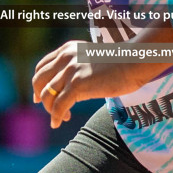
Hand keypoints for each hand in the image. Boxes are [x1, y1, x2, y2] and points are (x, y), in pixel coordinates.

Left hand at [32, 26, 172, 127]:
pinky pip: (59, 105)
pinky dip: (56, 116)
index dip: (38, 83)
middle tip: (45, 107)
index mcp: (68, 49)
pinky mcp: (77, 85)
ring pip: (48, 95)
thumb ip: (78, 66)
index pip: (42, 66)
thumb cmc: (119, 63)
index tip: (39, 95)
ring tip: (61, 117)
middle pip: (39, 81)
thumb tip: (70, 84)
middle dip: (40, 96)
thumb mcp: (91, 58)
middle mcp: (66, 57)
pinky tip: (58, 122)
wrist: (133, 62)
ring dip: (51, 109)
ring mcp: (71, 71)